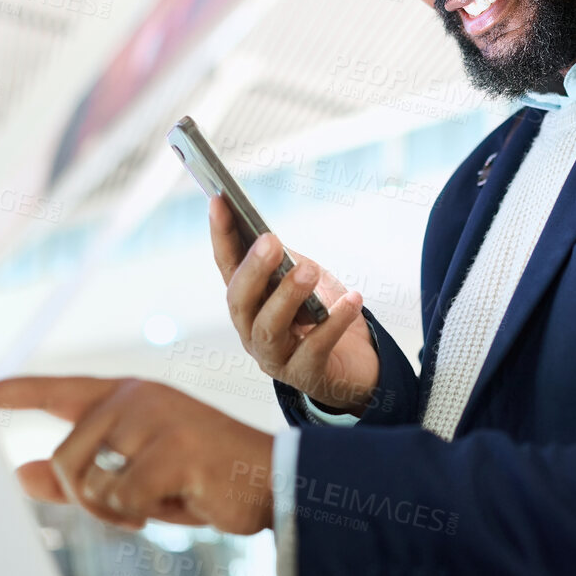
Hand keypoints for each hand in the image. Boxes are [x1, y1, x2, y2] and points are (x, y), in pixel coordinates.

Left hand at [0, 376, 276, 534]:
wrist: (271, 482)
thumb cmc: (198, 481)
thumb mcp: (135, 481)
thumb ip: (78, 478)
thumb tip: (19, 474)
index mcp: (124, 395)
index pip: (52, 389)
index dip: (6, 391)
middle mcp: (134, 396)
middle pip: (62, 458)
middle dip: (85, 500)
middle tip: (128, 510)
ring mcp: (154, 417)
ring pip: (87, 480)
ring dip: (112, 511)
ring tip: (152, 505)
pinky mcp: (172, 447)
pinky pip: (121, 498)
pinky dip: (139, 515)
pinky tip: (175, 504)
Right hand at [208, 194, 377, 414]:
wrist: (355, 365)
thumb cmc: (322, 316)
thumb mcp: (302, 281)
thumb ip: (285, 263)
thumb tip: (270, 240)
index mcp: (247, 302)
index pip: (227, 265)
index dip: (221, 234)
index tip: (219, 199)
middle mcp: (251, 331)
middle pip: (240, 301)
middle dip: (253, 269)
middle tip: (270, 241)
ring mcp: (275, 357)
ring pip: (269, 327)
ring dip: (288, 295)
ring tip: (309, 270)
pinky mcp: (306, 375)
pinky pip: (316, 348)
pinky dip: (334, 322)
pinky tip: (352, 298)